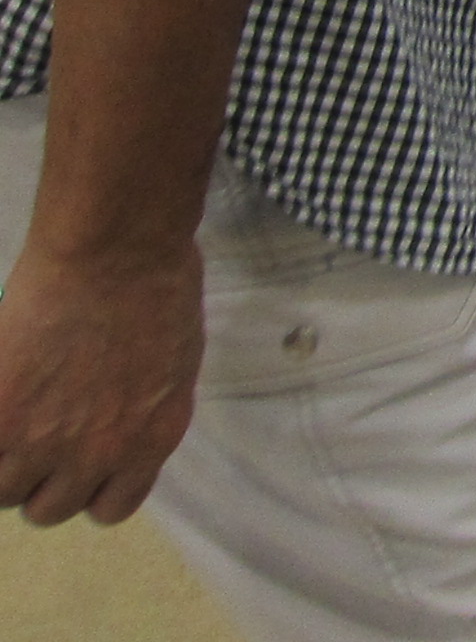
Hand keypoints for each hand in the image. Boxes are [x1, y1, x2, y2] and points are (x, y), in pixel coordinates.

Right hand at [0, 244, 202, 526]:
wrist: (117, 253)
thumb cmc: (158, 281)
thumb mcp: (172, 358)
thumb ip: (143, 402)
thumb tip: (119, 410)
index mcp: (150, 440)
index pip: (111, 506)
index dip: (88, 487)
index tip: (76, 464)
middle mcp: (99, 455)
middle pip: (51, 508)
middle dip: (40, 481)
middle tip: (31, 442)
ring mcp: (42, 442)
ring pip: (4, 490)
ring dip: (2, 464)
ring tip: (9, 423)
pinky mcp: (0, 418)